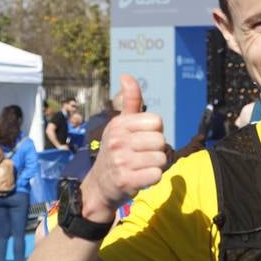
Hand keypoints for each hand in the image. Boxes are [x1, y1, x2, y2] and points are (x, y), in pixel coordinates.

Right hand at [80, 76, 166, 221]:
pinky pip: (157, 175)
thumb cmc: (116, 151)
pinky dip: (153, 178)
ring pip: (161, 158)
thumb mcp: (120, 125)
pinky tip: (141, 178)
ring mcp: (121, 161)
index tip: (142, 139)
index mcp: (119, 124)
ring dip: (156, 165)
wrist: (99, 186)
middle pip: (160, 140)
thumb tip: (127, 75)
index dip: (154, 131)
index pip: (157, 121)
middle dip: (156, 150)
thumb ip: (130, 101)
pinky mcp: (126, 180)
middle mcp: (117, 141)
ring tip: (141, 167)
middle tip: (142, 156)